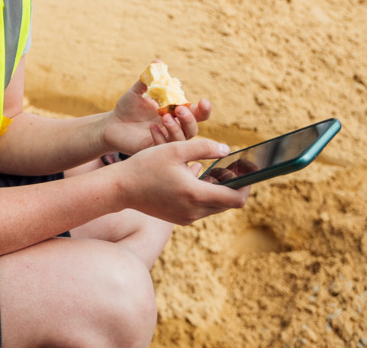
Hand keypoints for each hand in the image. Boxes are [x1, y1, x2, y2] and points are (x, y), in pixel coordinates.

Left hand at [101, 79, 212, 154]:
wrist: (112, 124)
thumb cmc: (128, 107)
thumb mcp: (137, 92)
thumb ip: (148, 79)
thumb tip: (157, 62)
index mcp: (176, 113)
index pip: (198, 113)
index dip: (204, 109)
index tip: (203, 101)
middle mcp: (175, 128)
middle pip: (194, 128)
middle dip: (190, 119)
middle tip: (178, 109)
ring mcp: (166, 140)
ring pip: (182, 140)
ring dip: (177, 129)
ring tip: (165, 117)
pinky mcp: (155, 150)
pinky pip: (165, 148)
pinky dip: (161, 138)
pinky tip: (152, 128)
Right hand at [114, 140, 249, 224]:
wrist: (119, 188)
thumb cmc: (145, 166)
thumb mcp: (175, 150)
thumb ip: (205, 148)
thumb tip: (227, 150)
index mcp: (196, 194)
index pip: (236, 199)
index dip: (247, 186)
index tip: (247, 173)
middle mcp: (194, 211)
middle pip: (227, 203)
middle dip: (232, 186)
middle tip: (230, 167)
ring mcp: (186, 217)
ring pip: (214, 206)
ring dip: (217, 190)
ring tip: (211, 170)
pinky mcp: (178, 219)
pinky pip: (200, 208)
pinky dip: (203, 195)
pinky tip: (193, 177)